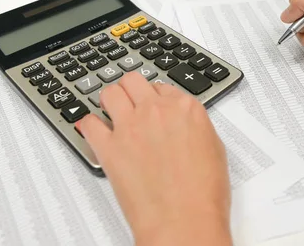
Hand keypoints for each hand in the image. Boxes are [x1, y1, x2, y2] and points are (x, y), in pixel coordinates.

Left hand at [77, 72, 230, 245]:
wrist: (184, 222)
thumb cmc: (203, 194)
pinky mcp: (109, 148)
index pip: (162, 86)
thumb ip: (195, 127)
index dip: (156, 96)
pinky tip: (96, 132)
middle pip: (133, 81)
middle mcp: (156, 111)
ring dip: (109, 100)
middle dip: (131, 90)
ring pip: (109, 92)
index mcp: (186, 108)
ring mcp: (130, 127)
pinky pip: (89, 123)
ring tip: (110, 111)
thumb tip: (184, 125)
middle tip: (130, 102)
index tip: (152, 105)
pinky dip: (89, 126)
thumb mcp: (214, 149)